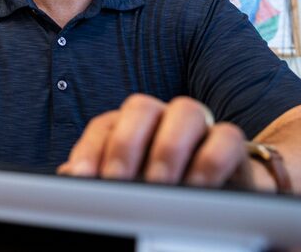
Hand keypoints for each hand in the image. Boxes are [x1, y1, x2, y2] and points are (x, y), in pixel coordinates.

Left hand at [57, 94, 253, 188]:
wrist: (223, 192)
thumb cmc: (164, 185)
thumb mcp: (128, 184)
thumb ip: (98, 178)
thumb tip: (67, 180)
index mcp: (130, 125)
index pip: (104, 126)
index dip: (89, 150)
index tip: (81, 178)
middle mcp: (162, 117)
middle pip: (141, 107)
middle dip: (126, 143)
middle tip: (119, 181)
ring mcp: (199, 125)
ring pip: (186, 111)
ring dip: (168, 148)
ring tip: (159, 185)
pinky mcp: (232, 143)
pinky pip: (227, 137)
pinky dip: (211, 161)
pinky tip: (197, 187)